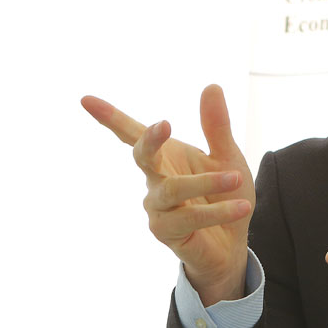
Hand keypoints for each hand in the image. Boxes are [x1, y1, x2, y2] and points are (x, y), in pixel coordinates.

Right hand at [81, 84, 254, 304]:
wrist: (232, 241)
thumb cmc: (224, 195)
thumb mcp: (226, 157)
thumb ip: (217, 126)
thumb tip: (211, 86)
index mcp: (166, 157)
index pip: (134, 134)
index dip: (110, 117)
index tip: (85, 99)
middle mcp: (155, 181)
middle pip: (143, 157)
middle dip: (150, 140)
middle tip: (165, 125)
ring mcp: (157, 208)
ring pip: (173, 190)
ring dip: (206, 183)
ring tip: (236, 177)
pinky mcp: (167, 233)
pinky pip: (191, 219)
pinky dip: (218, 211)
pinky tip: (241, 206)